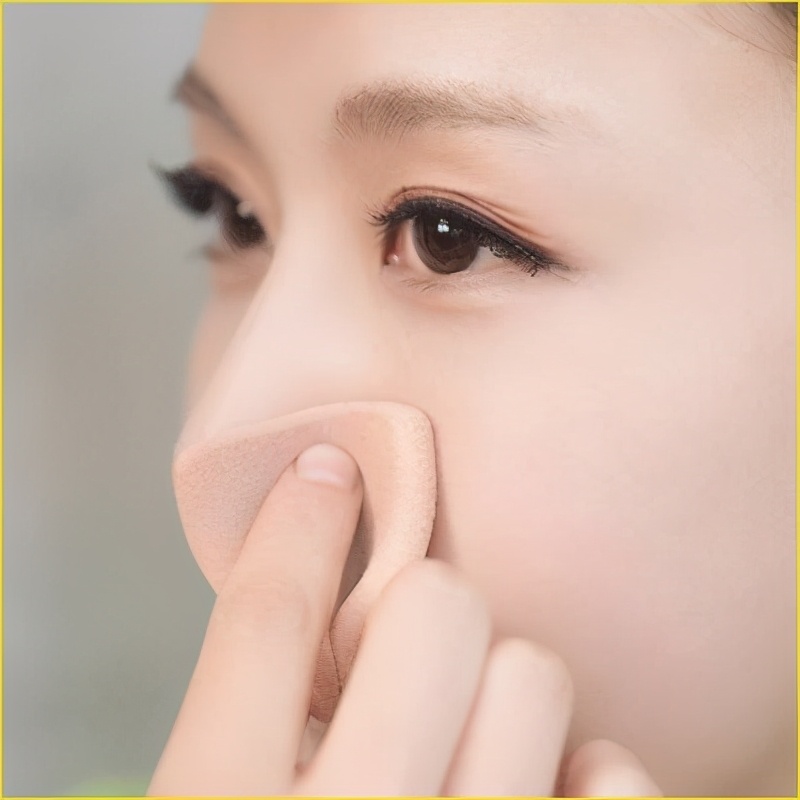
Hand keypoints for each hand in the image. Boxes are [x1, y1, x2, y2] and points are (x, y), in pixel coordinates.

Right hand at [148, 442, 660, 795]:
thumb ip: (251, 730)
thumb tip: (316, 604)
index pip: (264, 619)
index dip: (298, 521)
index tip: (327, 467)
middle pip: (434, 612)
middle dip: (425, 612)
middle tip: (410, 655)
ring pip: (534, 672)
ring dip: (506, 690)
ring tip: (471, 744)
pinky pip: (614, 777)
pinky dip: (588, 777)